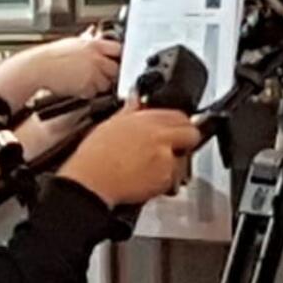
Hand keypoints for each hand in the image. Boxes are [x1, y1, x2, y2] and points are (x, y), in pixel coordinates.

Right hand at [0, 33, 122, 103]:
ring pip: (106, 83)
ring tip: (84, 81)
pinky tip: (78, 87)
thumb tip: (93, 33)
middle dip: (109, 73)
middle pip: (115, 69)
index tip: (115, 60)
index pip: (118, 49)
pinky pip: (94, 93)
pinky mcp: (87, 86)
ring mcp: (93, 73)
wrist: (38, 68)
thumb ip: (87, 39)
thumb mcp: (72, 42)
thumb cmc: (51, 56)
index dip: (117, 56)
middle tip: (99, 75)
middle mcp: (96, 58)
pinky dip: (88, 93)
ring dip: (98, 85)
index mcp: (94, 44)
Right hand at [59, 104, 201, 207]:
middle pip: (191, 134)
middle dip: (185, 141)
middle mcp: (160, 136)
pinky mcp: (165, 178)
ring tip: (153, 167)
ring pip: (184, 159)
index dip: (179, 123)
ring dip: (175, 163)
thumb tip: (135, 100)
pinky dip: (165, 180)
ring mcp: (165, 158)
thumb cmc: (94, 157)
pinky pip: (174, 178)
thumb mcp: (110, 124)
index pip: (179, 115)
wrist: (91, 182)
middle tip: (173, 148)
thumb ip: (130, 110)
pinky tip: (147, 178)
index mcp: (147, 120)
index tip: (175, 128)